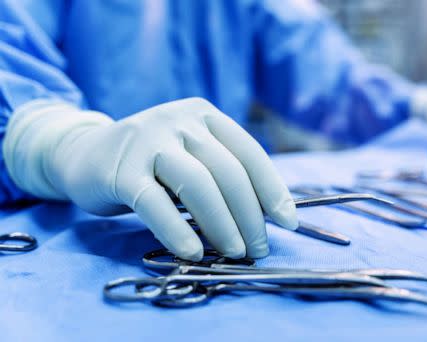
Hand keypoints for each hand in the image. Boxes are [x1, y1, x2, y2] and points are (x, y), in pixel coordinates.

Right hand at [11, 98, 297, 259]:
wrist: (85, 154)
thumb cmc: (151, 164)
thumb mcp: (191, 156)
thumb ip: (222, 174)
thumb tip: (266, 218)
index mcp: (205, 116)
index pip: (249, 153)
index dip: (272, 190)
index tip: (287, 223)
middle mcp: (180, 121)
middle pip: (228, 171)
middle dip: (250, 216)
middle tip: (257, 249)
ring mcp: (149, 141)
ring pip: (197, 184)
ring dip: (222, 224)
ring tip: (234, 253)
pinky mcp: (121, 170)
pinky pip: (154, 203)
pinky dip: (176, 230)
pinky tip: (192, 252)